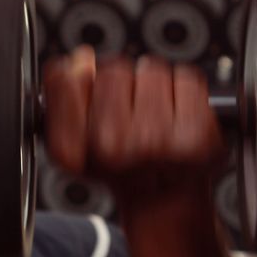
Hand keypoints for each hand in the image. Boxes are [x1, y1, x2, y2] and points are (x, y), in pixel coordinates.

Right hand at [43, 46, 224, 212]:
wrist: (163, 198)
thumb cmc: (119, 166)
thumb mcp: (72, 140)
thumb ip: (62, 96)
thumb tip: (81, 59)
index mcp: (74, 150)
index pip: (65, 80)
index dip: (78, 79)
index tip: (88, 90)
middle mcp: (112, 148)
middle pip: (114, 70)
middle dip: (122, 83)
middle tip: (128, 112)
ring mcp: (156, 141)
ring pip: (151, 71)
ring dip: (153, 86)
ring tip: (153, 116)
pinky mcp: (195, 134)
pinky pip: (186, 80)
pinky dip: (183, 92)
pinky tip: (176, 117)